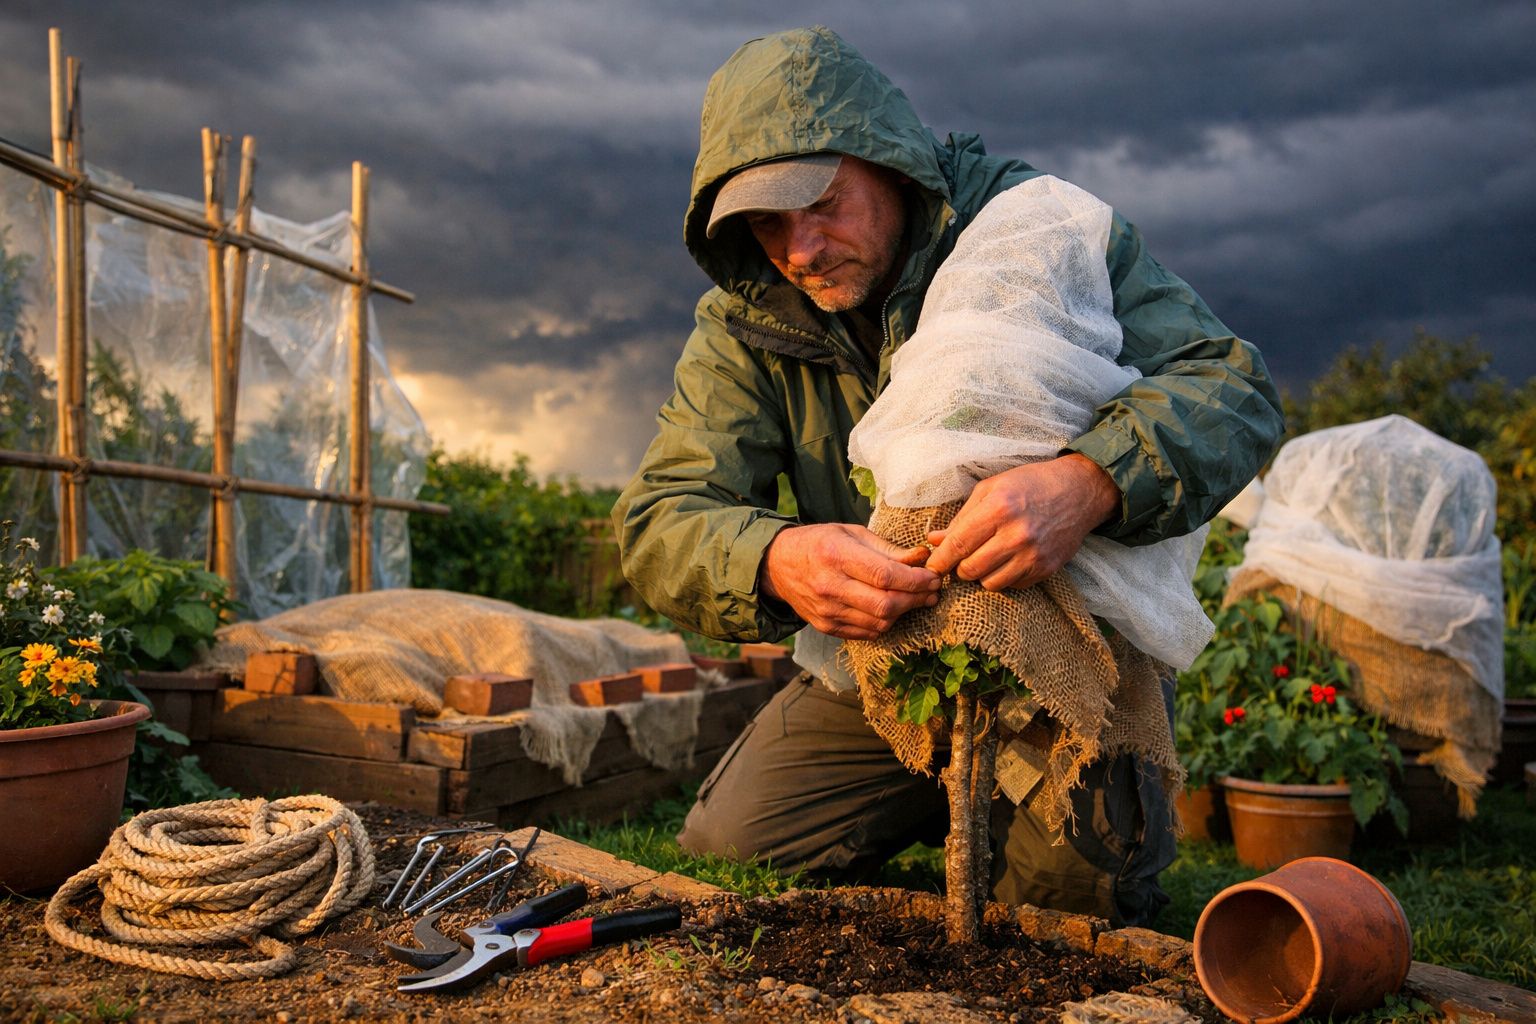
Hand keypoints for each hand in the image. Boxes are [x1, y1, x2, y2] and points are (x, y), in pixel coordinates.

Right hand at [760, 523, 940, 639]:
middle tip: (932, 591)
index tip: (933, 577)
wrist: (779, 565)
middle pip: (885, 604)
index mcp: (836, 555)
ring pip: (879, 622)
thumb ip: (888, 549)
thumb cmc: (820, 543)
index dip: (916, 580)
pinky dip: (885, 622)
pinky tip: (891, 609)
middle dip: (916, 599)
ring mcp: (827, 611)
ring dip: (904, 613)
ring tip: (915, 599)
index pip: (885, 576)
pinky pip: (867, 632)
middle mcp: (829, 586)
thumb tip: (922, 558)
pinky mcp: (826, 627)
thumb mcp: (852, 533)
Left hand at [924, 454, 1119, 591]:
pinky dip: (1003, 576)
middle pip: (970, 569)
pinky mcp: (1046, 568)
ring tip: (986, 557)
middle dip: (959, 567)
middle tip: (961, 558)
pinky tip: (1008, 559)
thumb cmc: (1029, 485)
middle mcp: (1016, 534)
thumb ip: (961, 518)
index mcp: (999, 508)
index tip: (932, 566)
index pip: (958, 545)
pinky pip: (1012, 585)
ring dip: (981, 574)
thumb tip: (933, 541)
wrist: (1078, 491)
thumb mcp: (991, 489)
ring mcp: (1033, 555)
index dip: (939, 560)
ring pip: (989, 583)